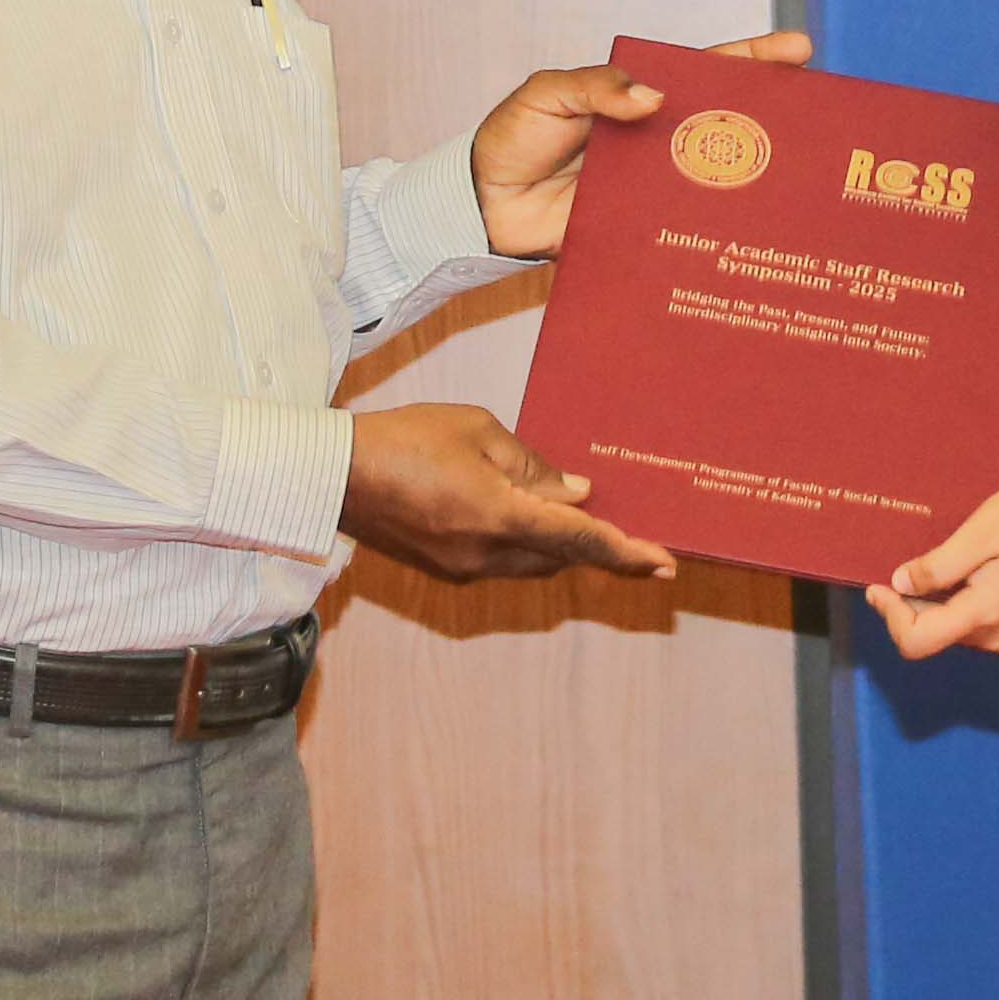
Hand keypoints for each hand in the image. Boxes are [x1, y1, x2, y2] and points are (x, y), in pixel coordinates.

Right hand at [340, 402, 675, 581]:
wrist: (334, 475)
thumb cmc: (406, 438)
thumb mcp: (478, 431)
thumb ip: (532, 465)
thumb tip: (576, 492)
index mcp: (500, 516)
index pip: (579, 540)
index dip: (626, 552)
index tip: (664, 564)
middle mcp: (487, 554)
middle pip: (561, 559)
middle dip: (597, 549)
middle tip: (635, 537)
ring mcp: (463, 568)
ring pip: (533, 564)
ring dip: (562, 547)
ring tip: (586, 519)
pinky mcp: (446, 568)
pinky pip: (504, 562)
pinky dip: (528, 545)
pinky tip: (531, 516)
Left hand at [469, 30, 813, 258]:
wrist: (481, 205)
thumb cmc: (513, 137)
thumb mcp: (547, 94)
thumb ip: (596, 87)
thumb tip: (653, 98)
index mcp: (637, 95)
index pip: (704, 71)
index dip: (752, 60)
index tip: (799, 49)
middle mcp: (655, 138)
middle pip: (724, 123)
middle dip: (774, 116)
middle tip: (821, 113)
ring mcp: (653, 182)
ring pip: (715, 175)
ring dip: (755, 175)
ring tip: (803, 171)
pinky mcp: (643, 224)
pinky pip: (686, 222)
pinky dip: (717, 224)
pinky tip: (753, 229)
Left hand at [860, 475, 998, 657]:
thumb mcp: (980, 533)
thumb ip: (937, 567)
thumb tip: (899, 585)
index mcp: (986, 615)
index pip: (918, 640)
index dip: (890, 617)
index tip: (876, 588)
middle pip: (937, 637)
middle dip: (912, 608)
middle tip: (902, 570)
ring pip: (958, 633)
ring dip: (939, 607)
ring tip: (942, 566)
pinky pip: (981, 627)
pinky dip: (963, 607)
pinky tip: (969, 575)